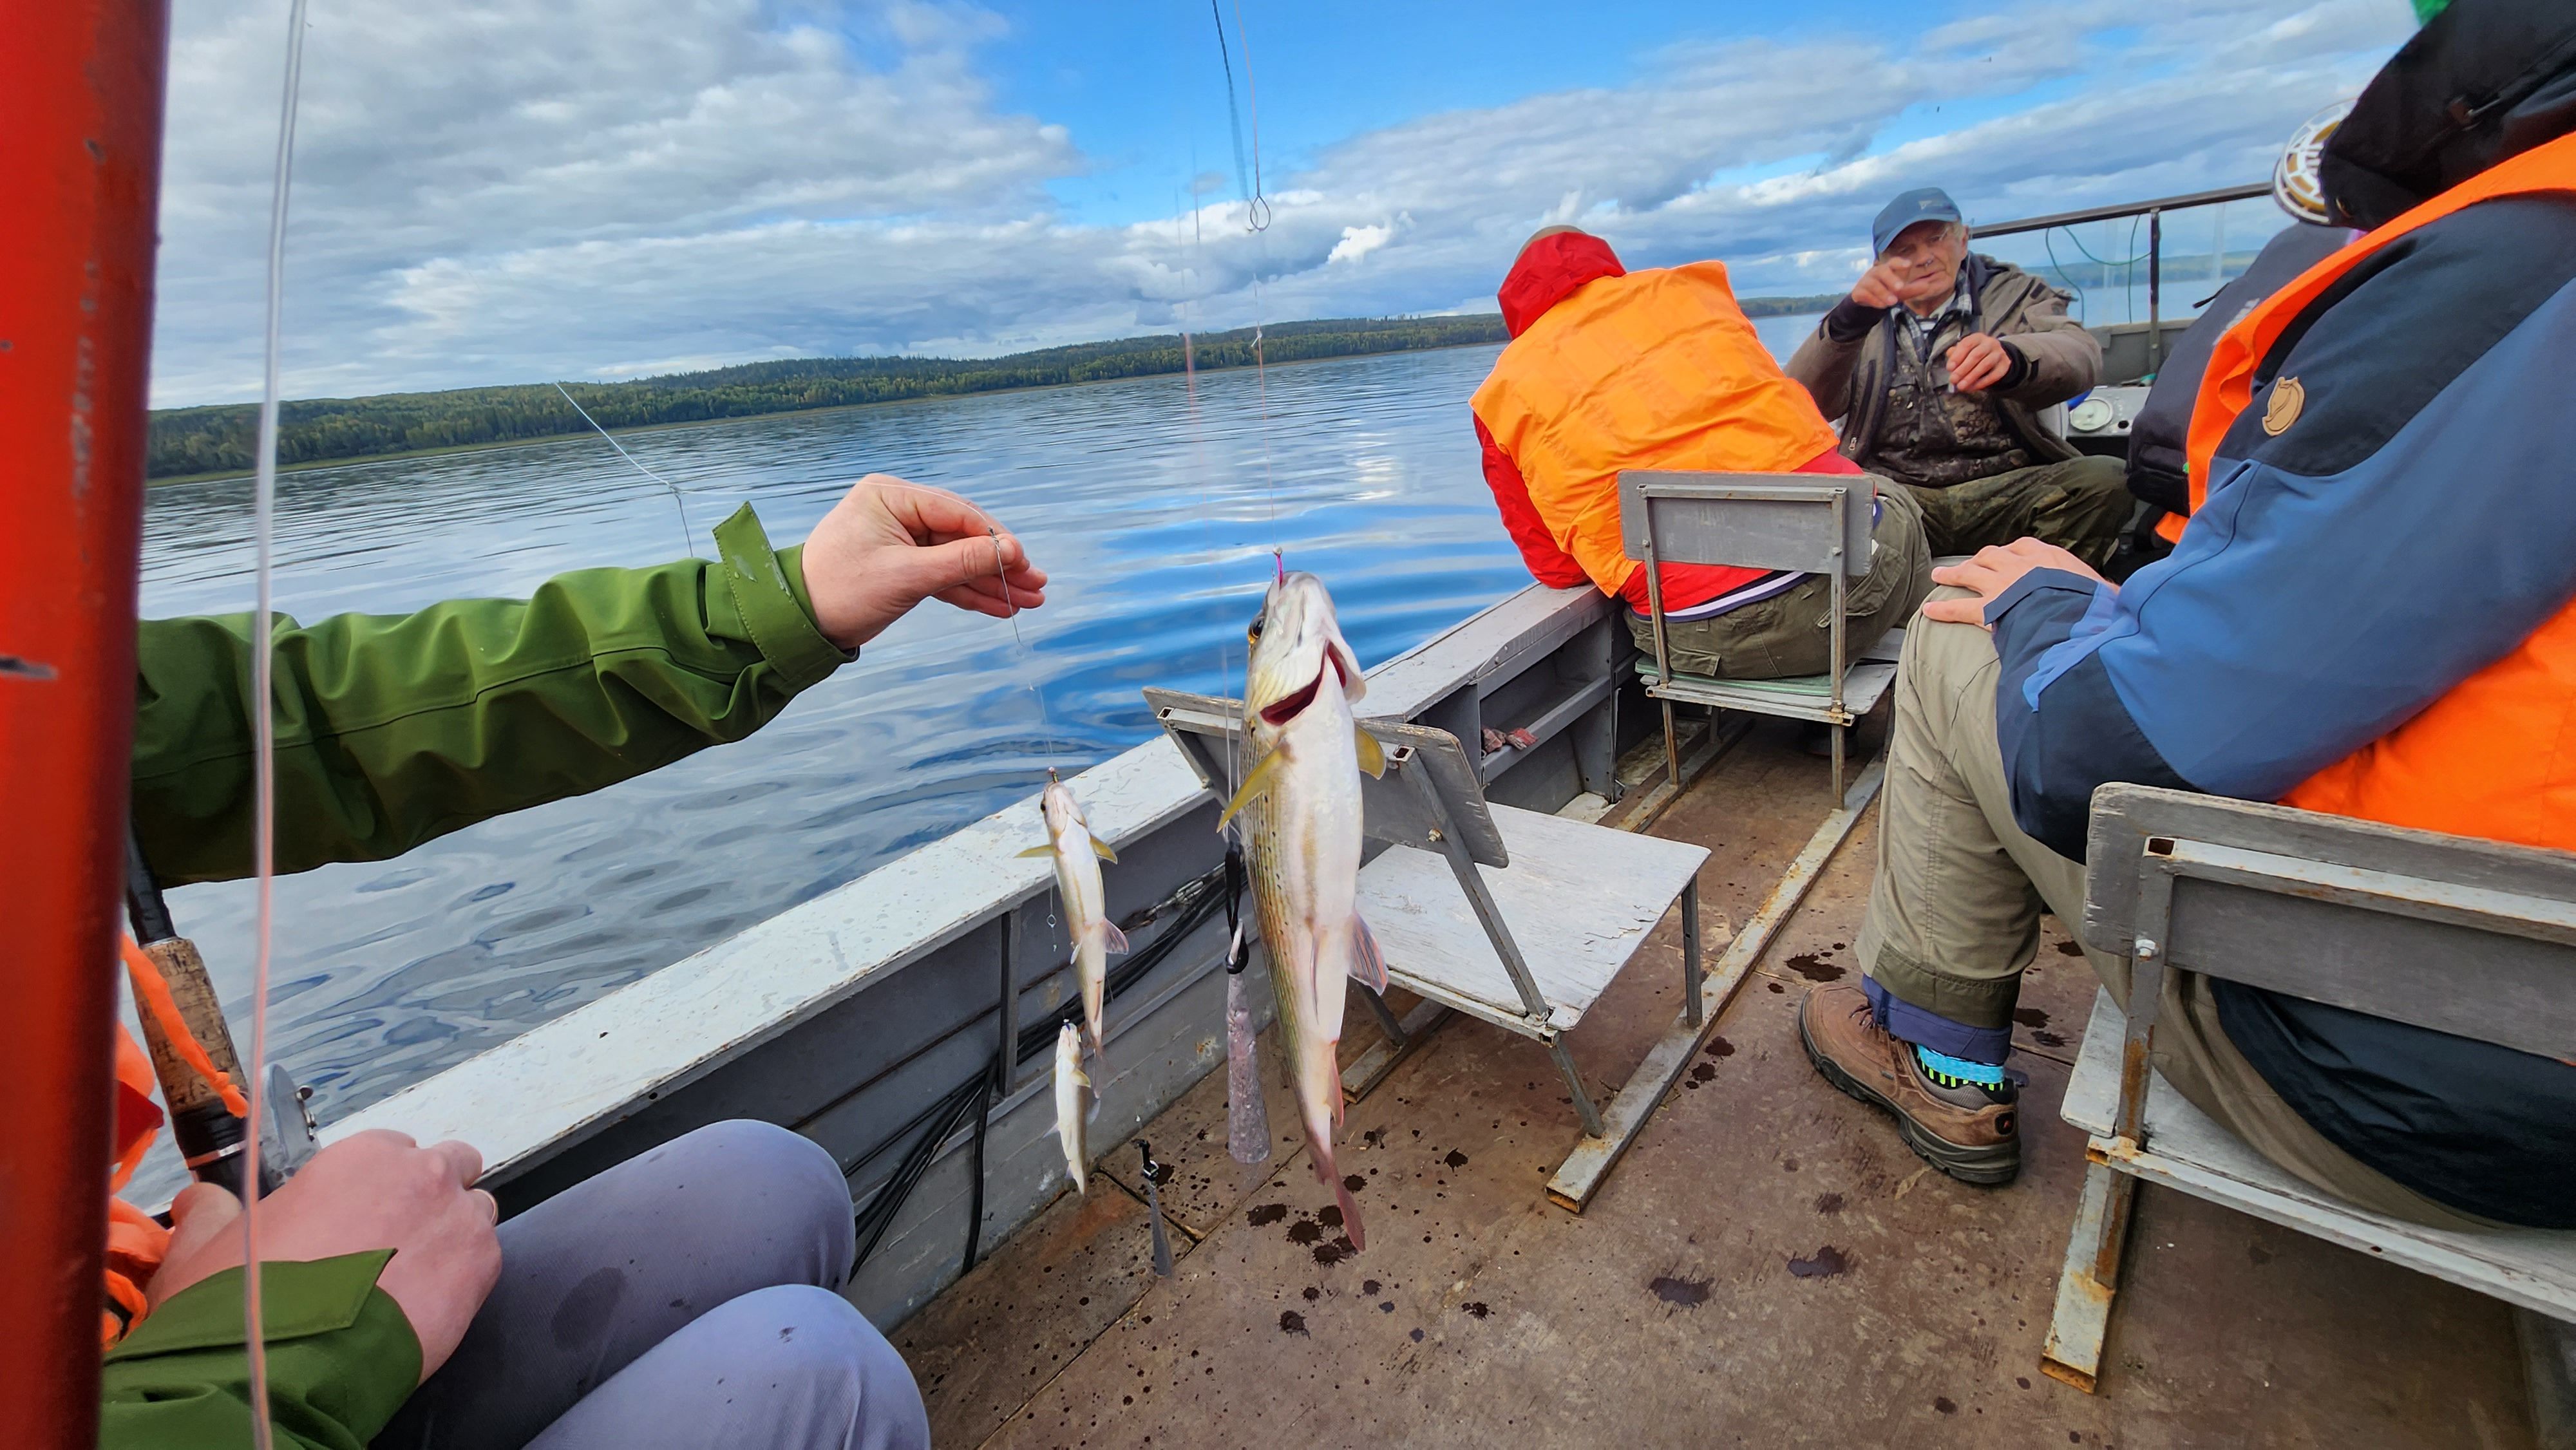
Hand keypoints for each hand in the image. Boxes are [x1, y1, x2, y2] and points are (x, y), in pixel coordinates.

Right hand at [149, 1130, 501, 1382]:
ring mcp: (456, 1218)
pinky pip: (487, 1258)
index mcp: (359, 1158)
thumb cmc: (245, 1304)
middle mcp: (419, 1174)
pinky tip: (427, 1303)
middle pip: (450, 1166)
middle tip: (398, 1239)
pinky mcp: (481, 1267)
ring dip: (452, 1233)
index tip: (365, 1213)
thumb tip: (199, 1201)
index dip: (380, 1183)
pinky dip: (466, 1276)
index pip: (391, 1149)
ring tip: (414, 1276)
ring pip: (474, 1211)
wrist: (286, 1366)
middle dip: (430, 1195)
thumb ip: (209, 1214)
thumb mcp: (202, 1250)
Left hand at [799, 475, 1047, 649]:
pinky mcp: (902, 564)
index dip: (995, 538)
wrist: (798, 623)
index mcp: (890, 495)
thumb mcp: (906, 577)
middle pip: (963, 535)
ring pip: (957, 559)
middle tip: (1038, 584)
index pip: (957, 512)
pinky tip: (1001, 606)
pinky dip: (969, 592)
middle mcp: (898, 510)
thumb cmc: (840, 591)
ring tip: (1030, 600)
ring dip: (991, 582)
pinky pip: (943, 576)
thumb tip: (1012, 552)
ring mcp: (901, 538)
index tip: (1024, 561)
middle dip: (1000, 564)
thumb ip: (961, 562)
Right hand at [1849, 256, 1912, 309]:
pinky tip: (1882, 305)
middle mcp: (1876, 272)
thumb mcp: (1901, 291)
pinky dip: (1874, 300)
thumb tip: (1927, 286)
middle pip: (1882, 272)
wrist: (1865, 299)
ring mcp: (1865, 281)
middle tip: (1900, 288)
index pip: (1893, 262)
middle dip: (1891, 279)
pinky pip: (1864, 294)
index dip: (1900, 263)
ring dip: (1883, 293)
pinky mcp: (1858, 291)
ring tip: (1892, 302)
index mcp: (1887, 269)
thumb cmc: (1886, 290)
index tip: (1908, 265)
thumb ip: (1913, 289)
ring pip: (1873, 284)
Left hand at [1921, 538, 2109, 628]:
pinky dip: (1943, 608)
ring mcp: (2003, 584)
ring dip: (1954, 573)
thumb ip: (2100, 592)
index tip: (2009, 557)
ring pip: (1971, 573)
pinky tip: (1929, 610)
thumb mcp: (2104, 591)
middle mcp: (2021, 564)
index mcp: (2049, 557)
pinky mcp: (1989, 607)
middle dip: (1979, 559)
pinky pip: (1960, 607)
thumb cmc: (2095, 604)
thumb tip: (2117, 599)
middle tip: (1969, 564)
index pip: (2025, 549)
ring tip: (1939, 575)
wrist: (2077, 613)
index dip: (2014, 554)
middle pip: (1993, 556)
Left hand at [1945, 333, 2015, 392]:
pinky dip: (1982, 383)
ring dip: (1971, 377)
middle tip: (1953, 380)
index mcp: (1977, 338)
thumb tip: (1951, 366)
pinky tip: (1972, 387)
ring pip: (1985, 365)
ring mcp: (1999, 354)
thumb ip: (1955, 355)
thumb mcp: (1964, 350)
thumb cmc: (1975, 353)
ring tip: (1961, 386)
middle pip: (1976, 355)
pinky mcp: (2004, 365)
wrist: (1996, 356)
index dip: (1957, 356)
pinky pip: (1994, 375)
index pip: (1967, 344)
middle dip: (1963, 369)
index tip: (1949, 368)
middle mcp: (1989, 343)